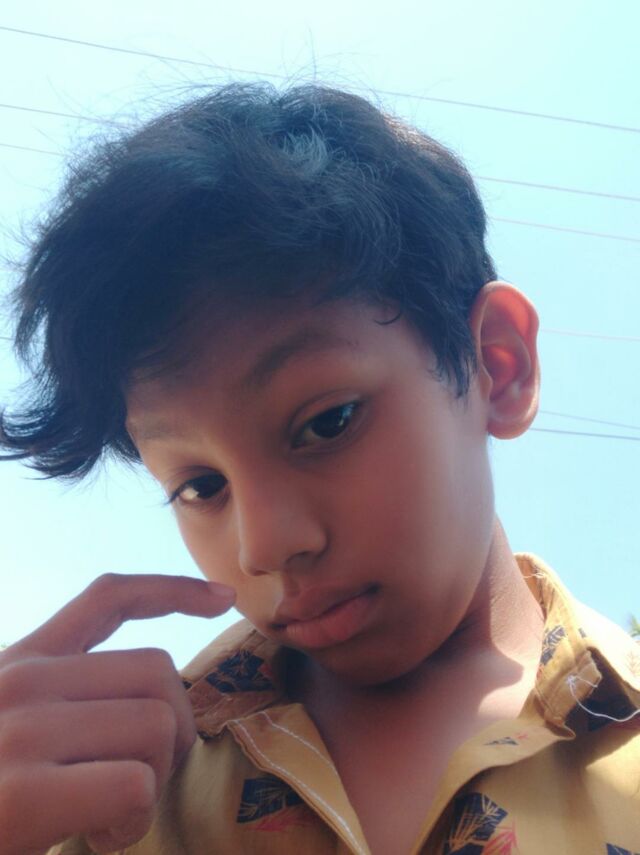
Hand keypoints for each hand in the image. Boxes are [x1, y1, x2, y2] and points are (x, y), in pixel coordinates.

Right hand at [0, 573, 235, 853]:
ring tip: (112, 815)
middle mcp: (19, 680)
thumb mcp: (14, 720)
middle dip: (172, 728)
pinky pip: (133, 784)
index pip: (109, 597)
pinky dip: (134, 820)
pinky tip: (99, 839)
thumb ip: (66, 701)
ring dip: (156, 776)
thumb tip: (155, 701)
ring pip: (156, 723)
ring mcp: (18, 731)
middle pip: (157, 672)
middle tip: (139, 780)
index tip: (221, 598)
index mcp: (19, 662)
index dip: (173, 589)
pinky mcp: (17, 794)